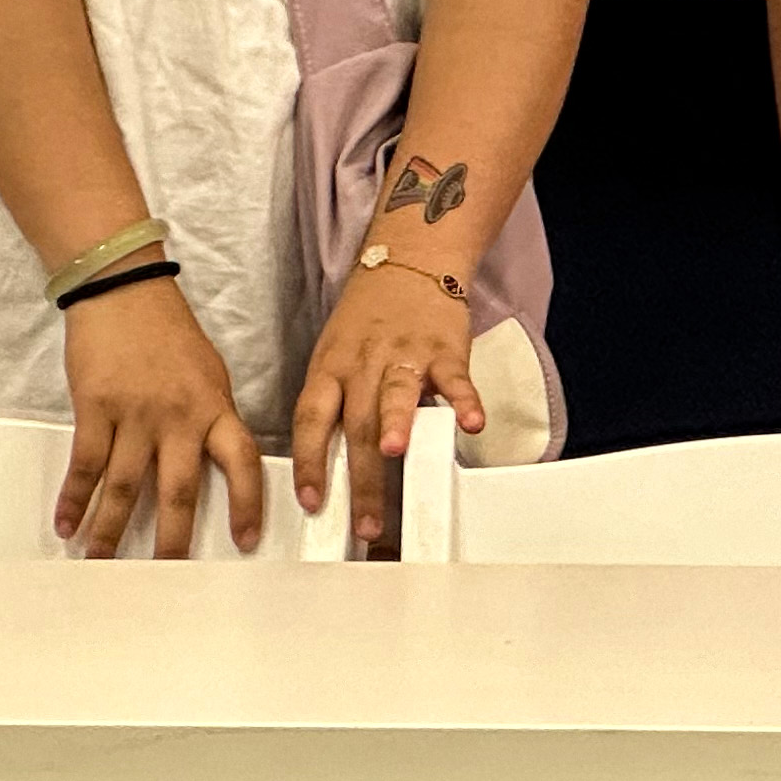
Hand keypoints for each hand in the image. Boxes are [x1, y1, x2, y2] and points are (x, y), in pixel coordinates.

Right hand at [54, 274, 263, 557]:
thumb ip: (212, 417)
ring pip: (127, 488)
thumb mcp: (208, 372)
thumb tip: (218, 464)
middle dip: (173, 541)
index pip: (243, 462)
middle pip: (181, 491)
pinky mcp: (97, 407)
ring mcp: (137, 413)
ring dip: (112, 531)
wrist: (124, 290)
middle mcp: (180, 416)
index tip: (247, 542)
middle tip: (166, 577)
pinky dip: (75, 499)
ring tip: (103, 563)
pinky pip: (86, 465)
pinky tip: (66, 525)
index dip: (247, 504)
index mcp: (215, 406)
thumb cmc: (168, 332)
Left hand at [293, 258, 484, 543]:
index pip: (311, 419)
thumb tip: (329, 469)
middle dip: (361, 478)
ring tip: (395, 454)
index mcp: (331, 368)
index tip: (312, 502)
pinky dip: (463, 400)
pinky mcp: (444, 348)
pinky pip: (454, 377)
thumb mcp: (335, 354)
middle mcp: (363, 364)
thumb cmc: (367, 319)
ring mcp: (404, 354)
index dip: (309, 461)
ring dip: (396, 424)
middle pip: (356, 423)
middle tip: (366, 523)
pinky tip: (471, 422)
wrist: (409, 257)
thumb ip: (335, 405)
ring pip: (396, 394)